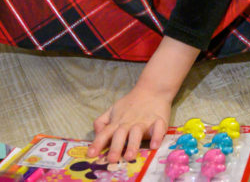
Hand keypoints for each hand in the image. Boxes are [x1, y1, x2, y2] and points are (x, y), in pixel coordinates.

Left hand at [87, 36, 199, 163]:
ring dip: (133, 144)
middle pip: (120, 134)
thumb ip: (102, 122)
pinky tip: (154, 145)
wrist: (152, 89)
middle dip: (115, 147)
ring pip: (137, 133)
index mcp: (117, 122)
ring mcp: (144, 121)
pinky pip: (158, 128)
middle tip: (111, 160)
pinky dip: (157, 136)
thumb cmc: (131, 103)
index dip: (97, 143)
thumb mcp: (113, 110)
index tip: (90, 155)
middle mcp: (129, 122)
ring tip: (129, 156)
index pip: (105, 133)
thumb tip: (96, 134)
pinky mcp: (159, 120)